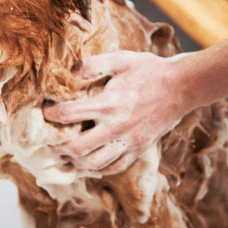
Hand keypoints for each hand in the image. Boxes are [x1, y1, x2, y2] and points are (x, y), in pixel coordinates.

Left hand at [43, 51, 190, 174]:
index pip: (70, 114)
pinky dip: (98, 168)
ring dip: (76, 161)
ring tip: (67, 153)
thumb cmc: (149, 70)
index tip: (45, 112)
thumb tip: (71, 70)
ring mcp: (129, 141)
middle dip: (59, 146)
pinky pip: (115, 167)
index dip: (52, 115)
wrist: (181, 87)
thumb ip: (94, 64)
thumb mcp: (122, 59)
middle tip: (51, 139)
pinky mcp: (139, 149)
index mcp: (109, 103)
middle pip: (78, 148)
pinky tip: (89, 162)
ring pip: (95, 164)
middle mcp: (117, 126)